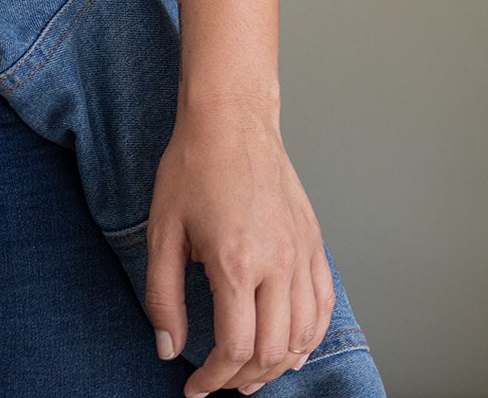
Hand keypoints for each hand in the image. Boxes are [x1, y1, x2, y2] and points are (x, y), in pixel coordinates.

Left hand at [144, 100, 335, 393]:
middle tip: (220, 382)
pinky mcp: (314, 242)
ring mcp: (301, 253)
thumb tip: (168, 348)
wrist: (231, 117)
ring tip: (251, 372)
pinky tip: (293, 348)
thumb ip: (163, 296)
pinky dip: (311, 336)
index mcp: (237, 261)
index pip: (235, 349)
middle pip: (273, 351)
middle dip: (244, 379)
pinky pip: (324, 305)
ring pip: (304, 336)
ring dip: (278, 364)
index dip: (214, 379)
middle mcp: (277, 262)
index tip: (195, 388)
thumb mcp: (163, 230)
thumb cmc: (193, 165)